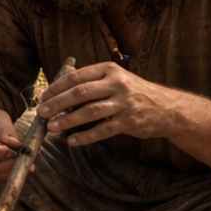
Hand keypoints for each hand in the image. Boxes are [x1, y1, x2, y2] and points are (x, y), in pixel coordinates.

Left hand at [36, 61, 178, 146]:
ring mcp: (124, 103)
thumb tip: (60, 86)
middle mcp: (117, 84)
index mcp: (109, 70)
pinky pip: (102, 130)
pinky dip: (85, 137)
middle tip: (42, 113)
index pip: (76, 77)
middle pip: (80, 93)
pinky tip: (72, 141)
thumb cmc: (134, 93)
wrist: (168, 108)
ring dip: (68, 121)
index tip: (43, 97)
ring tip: (52, 127)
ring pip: (90, 112)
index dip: (56, 88)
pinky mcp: (129, 122)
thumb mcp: (115, 79)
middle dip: (57, 103)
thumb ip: (91, 81)